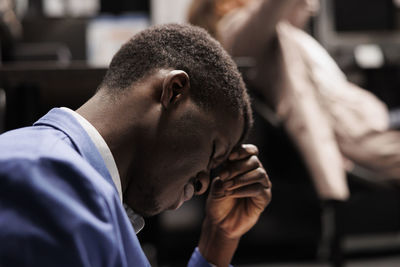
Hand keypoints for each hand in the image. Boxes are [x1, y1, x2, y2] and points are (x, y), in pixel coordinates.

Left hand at [198, 144, 270, 265]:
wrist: (220, 223)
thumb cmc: (218, 202)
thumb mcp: (217, 185)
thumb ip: (223, 174)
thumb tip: (226, 168)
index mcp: (244, 166)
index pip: (251, 151)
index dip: (242, 150)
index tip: (230, 156)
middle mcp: (255, 173)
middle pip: (254, 161)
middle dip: (237, 167)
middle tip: (223, 176)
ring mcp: (262, 185)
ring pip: (259, 173)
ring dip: (241, 179)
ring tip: (227, 186)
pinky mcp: (264, 198)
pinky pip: (258, 189)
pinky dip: (243, 190)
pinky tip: (231, 193)